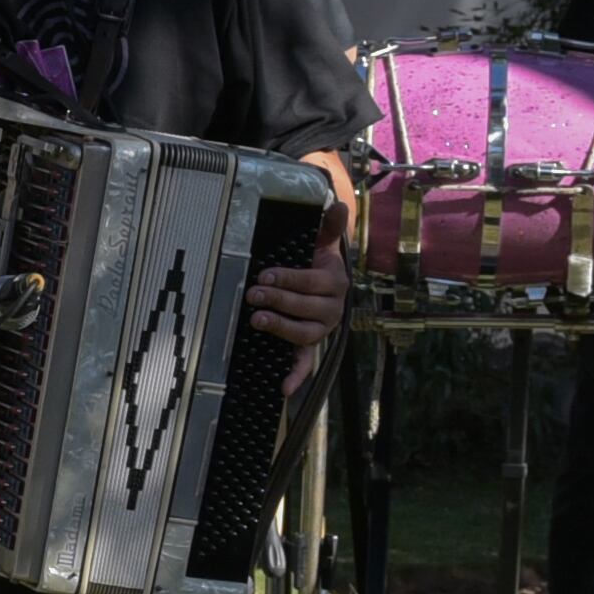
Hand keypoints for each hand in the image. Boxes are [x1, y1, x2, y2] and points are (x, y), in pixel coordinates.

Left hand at [247, 196, 351, 394]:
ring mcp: (321, 329)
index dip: (290, 279)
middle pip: (310, 308)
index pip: (315, 282)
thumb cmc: (312, 261)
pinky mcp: (310, 346)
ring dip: (283, 328)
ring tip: (257, 319)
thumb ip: (327, 227)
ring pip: (307, 334)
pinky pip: (307, 363)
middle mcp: (332, 308)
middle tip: (253, 293)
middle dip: (281, 300)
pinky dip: (296, 376)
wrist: (316, 282)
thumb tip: (339, 206)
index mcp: (335, 282)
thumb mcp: (318, 243)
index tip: (264, 274)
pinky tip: (282, 388)